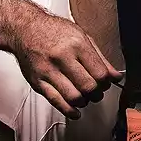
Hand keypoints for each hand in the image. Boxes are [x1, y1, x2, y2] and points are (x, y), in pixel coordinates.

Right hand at [6, 8, 122, 117]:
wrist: (25, 29)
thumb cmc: (53, 31)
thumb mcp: (81, 36)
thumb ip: (99, 57)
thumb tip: (115, 76)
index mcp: (76, 45)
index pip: (100, 74)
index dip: (106, 83)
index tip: (105, 83)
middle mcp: (62, 57)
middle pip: (89, 87)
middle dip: (97, 93)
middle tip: (96, 91)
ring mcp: (48, 71)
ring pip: (74, 97)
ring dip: (84, 102)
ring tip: (84, 97)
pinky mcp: (38, 81)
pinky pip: (56, 102)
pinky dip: (69, 111)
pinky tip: (75, 111)